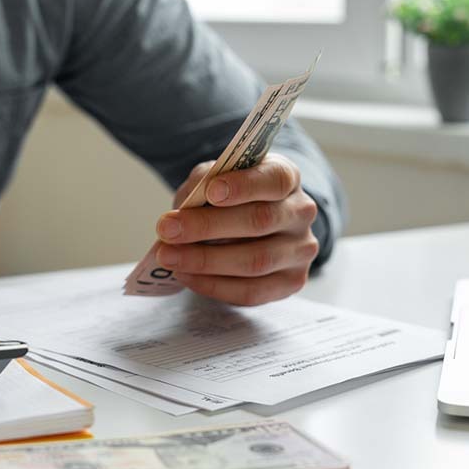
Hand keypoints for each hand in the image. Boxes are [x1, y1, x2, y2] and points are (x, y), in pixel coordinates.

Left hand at [154, 153, 318, 305]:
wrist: (250, 224)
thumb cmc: (230, 197)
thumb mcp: (215, 178)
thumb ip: (203, 184)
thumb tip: (184, 210)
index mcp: (286, 177)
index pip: (274, 179)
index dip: (244, 186)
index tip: (211, 192)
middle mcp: (301, 212)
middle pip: (260, 220)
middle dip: (207, 226)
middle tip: (167, 229)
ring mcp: (301, 250)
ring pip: (256, 261)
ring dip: (205, 261)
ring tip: (168, 257)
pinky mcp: (291, 282)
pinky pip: (252, 291)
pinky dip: (213, 285)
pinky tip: (186, 275)